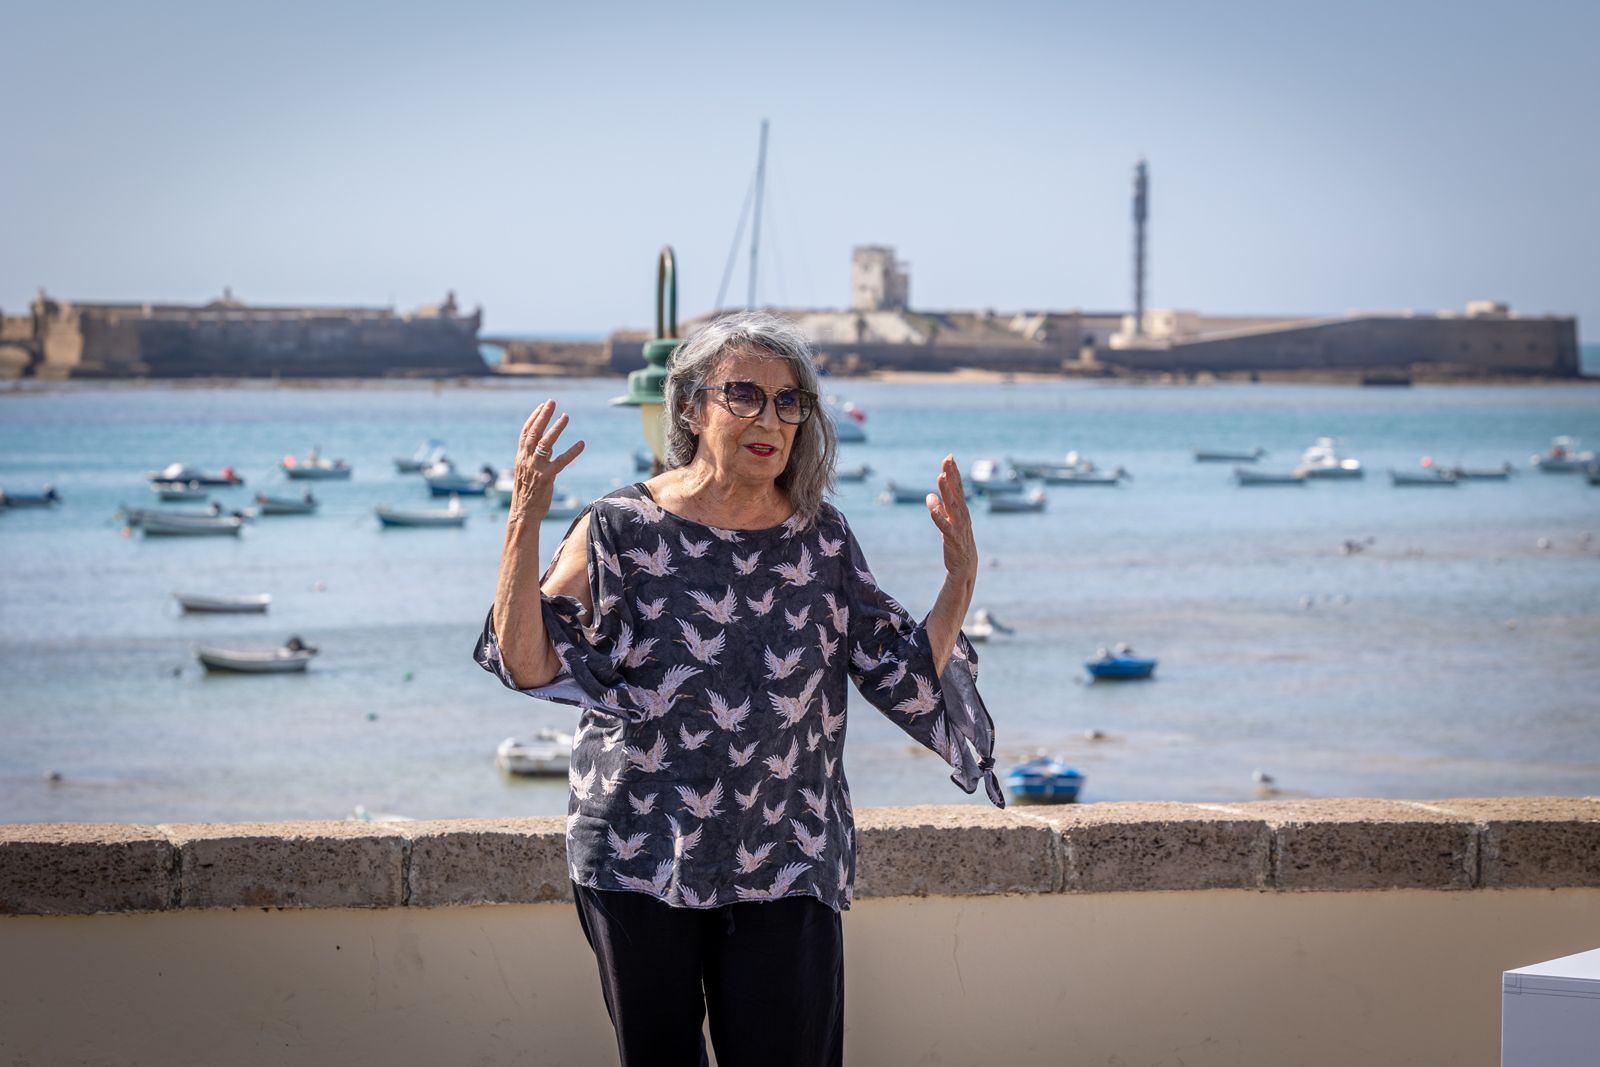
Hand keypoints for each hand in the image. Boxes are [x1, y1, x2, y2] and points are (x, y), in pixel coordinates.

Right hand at [508, 399, 584, 526]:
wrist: (523, 513)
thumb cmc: (527, 493)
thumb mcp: (527, 471)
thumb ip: (536, 457)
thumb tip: (548, 445)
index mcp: (520, 457)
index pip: (525, 432)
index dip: (534, 417)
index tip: (542, 405)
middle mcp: (526, 460)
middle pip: (534, 433)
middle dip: (543, 416)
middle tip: (552, 402)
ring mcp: (536, 469)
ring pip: (546, 444)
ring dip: (556, 428)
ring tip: (566, 416)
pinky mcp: (547, 478)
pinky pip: (561, 461)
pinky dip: (572, 452)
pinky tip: (581, 443)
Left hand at [925, 454, 976, 585]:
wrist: (965, 566)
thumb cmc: (957, 541)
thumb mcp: (948, 522)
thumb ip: (940, 508)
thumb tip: (930, 496)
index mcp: (961, 510)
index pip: (958, 487)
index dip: (954, 472)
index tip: (949, 457)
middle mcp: (962, 515)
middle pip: (956, 492)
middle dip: (951, 475)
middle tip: (947, 459)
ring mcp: (959, 526)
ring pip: (952, 505)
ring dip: (946, 491)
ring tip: (940, 477)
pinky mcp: (952, 538)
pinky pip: (944, 526)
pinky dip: (938, 516)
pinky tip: (931, 506)